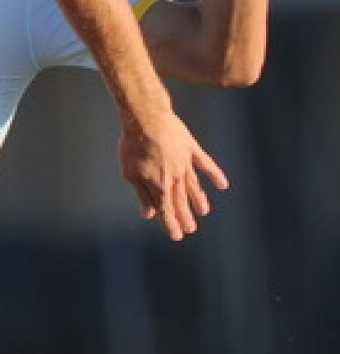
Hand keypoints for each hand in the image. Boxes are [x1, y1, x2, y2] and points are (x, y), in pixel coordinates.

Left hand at [119, 111, 228, 240]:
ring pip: (194, 186)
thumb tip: (148, 214)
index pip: (166, 211)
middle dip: (185, 217)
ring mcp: (185, 163)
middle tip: (191, 229)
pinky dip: (215, 175)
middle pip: (181, 202)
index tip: (177, 236)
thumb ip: (142, 194)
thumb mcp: (130, 173)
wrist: (146, 118)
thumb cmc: (133, 145)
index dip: (171, 225)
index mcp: (159, 186)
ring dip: (199, 200)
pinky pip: (206, 164)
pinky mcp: (191, 149)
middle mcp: (175, 178)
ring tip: (204, 211)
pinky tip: (223, 185)